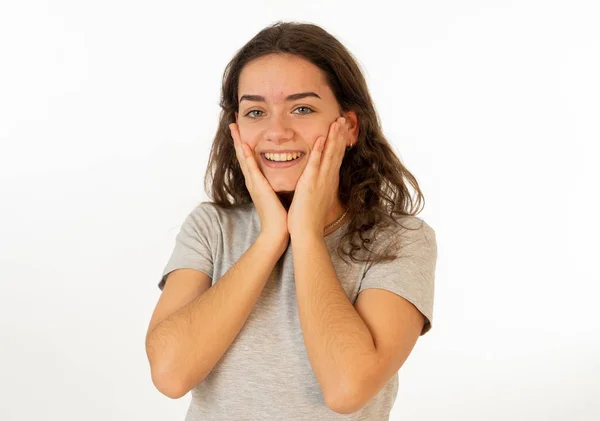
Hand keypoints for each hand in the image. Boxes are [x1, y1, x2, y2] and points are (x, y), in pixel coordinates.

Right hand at [229, 122, 288, 245]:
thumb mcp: (276, 194)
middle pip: (242, 155)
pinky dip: (247, 156)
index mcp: (257, 182)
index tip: (242, 129)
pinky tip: (243, 145)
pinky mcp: (259, 187)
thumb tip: (280, 176)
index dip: (244, 143)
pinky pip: (252, 168)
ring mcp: (254, 183)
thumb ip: (275, 184)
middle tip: (232, 122)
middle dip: (237, 138)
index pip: (249, 158)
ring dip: (238, 142)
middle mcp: (253, 181)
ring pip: (244, 158)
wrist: (277, 231)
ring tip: (233, 127)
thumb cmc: (280, 215)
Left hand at [287, 117, 347, 237]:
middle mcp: (328, 179)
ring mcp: (321, 181)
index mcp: (329, 181)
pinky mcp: (311, 185)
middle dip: (340, 135)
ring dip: (334, 137)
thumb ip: (319, 187)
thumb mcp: (317, 199)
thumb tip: (320, 183)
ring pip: (330, 155)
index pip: (336, 158)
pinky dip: (320, 151)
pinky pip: (316, 165)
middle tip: (344, 118)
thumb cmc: (309, 218)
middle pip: (337, 152)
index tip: (342, 129)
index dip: (340, 142)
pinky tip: (321, 139)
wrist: (308, 232)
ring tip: (337, 121)